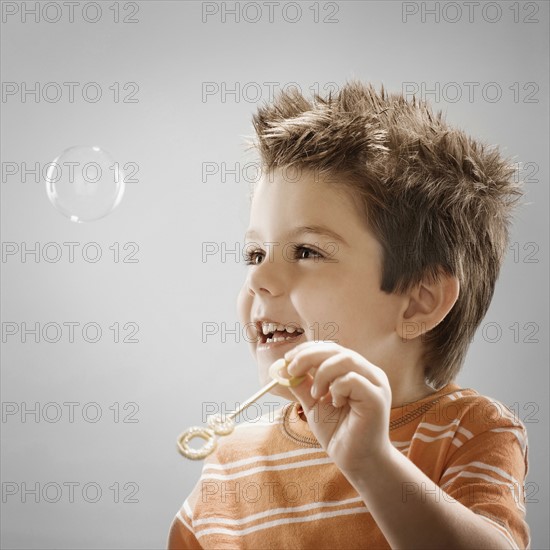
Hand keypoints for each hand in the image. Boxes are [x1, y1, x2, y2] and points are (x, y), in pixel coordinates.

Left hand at [284, 340, 392, 475]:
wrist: (356, 461)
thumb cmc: (338, 432)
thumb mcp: (313, 404)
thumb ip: (302, 385)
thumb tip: (283, 369)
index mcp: (355, 370)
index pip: (330, 348)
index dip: (307, 350)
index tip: (287, 360)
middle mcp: (368, 372)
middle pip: (337, 349)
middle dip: (309, 356)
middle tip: (292, 370)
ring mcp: (375, 383)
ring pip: (345, 359)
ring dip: (323, 373)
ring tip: (316, 394)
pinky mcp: (377, 397)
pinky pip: (352, 379)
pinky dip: (336, 388)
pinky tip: (335, 403)